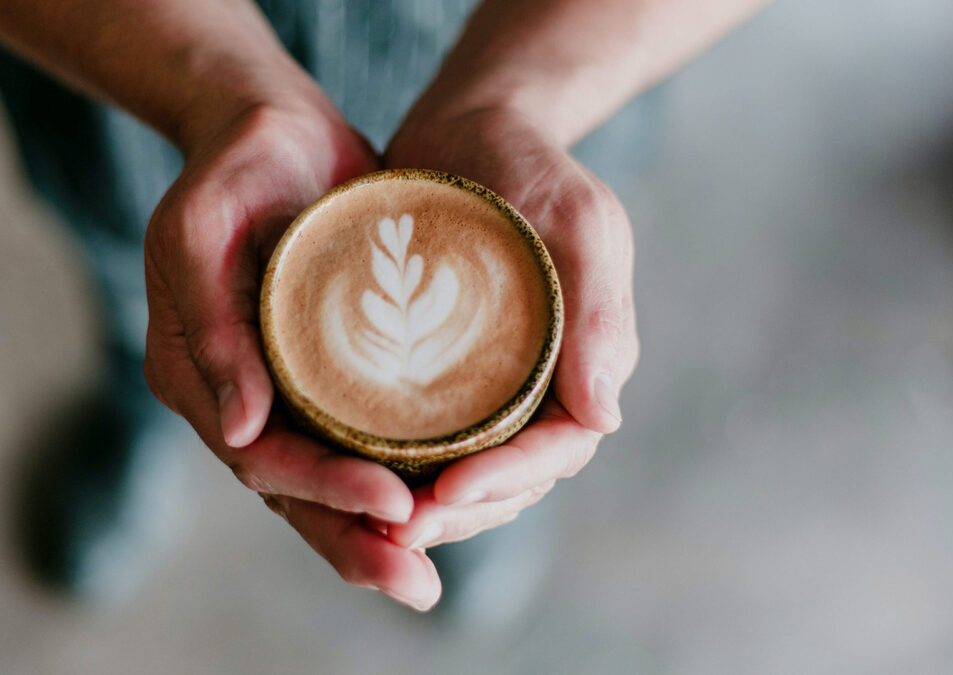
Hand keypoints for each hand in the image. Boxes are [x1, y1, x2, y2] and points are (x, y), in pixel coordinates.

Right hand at [144, 102, 440, 609]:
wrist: (274, 129)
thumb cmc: (234, 165)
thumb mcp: (202, 225)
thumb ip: (209, 323)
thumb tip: (238, 428)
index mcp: (195, 375)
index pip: (260, 456)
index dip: (323, 488)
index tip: (390, 505)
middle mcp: (238, 397)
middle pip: (293, 491)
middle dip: (353, 542)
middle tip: (416, 584)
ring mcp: (281, 391)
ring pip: (325, 481)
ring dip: (374, 532)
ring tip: (426, 575)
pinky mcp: (324, 374)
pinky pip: (355, 442)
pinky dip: (390, 479)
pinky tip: (438, 506)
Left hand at [382, 105, 639, 548]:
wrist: (473, 125)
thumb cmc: (533, 166)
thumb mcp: (579, 220)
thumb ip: (601, 310)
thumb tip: (604, 416)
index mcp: (585, 365)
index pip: (556, 450)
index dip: (506, 480)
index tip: (447, 493)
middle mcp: (541, 387)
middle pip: (509, 480)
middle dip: (457, 513)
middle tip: (395, 532)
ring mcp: (489, 385)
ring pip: (464, 471)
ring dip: (422, 507)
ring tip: (368, 525)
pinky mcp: (438, 373)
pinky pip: (422, 437)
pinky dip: (394, 467)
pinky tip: (348, 479)